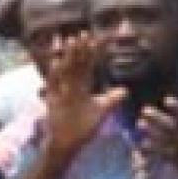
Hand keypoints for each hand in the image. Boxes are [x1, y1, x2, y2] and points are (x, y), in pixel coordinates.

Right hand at [41, 34, 126, 163]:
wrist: (67, 144)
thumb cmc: (82, 128)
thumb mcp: (101, 111)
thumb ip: (112, 99)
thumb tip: (125, 90)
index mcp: (81, 88)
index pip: (87, 67)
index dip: (90, 54)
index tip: (95, 39)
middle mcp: (70, 87)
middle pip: (75, 65)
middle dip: (79, 50)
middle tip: (82, 34)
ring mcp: (61, 93)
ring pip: (65, 71)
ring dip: (68, 57)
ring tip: (71, 41)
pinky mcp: (52, 102)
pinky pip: (53, 86)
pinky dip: (54, 74)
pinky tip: (57, 61)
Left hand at [141, 92, 177, 178]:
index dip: (177, 106)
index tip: (167, 100)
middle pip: (171, 124)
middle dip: (156, 116)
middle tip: (144, 110)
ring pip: (163, 136)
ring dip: (151, 130)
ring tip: (140, 123)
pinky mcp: (176, 159)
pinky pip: (161, 152)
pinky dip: (152, 148)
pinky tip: (142, 144)